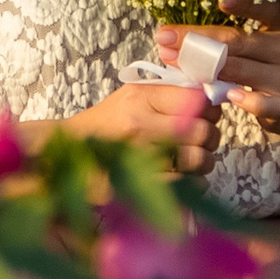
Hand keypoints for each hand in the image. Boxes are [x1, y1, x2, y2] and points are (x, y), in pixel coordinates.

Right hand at [50, 82, 211, 172]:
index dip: (210, 109)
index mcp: (141, 97)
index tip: (206, 115)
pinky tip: (184, 178)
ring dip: (203, 162)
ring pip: (200, 160)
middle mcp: (141, 124)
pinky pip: (187, 184)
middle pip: (204, 132)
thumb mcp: (131, 96)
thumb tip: (209, 98)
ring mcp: (141, 156)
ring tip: (192, 160)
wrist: (68, 151)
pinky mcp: (140, 184)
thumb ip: (167, 93)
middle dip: (211, 138)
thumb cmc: (105, 123)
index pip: (198, 99)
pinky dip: (193, 184)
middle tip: (201, 140)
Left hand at [155, 0, 279, 148]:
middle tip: (164, 36)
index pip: (268, 10)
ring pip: (240, 70)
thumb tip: (190, 37)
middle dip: (196, 40)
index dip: (246, 5)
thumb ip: (247, 39)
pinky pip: (260, 103)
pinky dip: (243, 100)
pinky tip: (227, 95)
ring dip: (203, 68)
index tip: (221, 0)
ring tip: (174, 63)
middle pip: (237, 42)